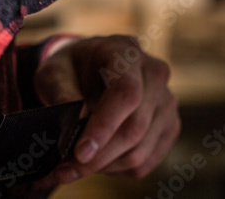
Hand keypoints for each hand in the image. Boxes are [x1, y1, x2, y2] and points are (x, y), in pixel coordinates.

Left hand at [33, 35, 179, 181]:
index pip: (126, 93)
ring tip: (75, 166)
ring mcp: (167, 101)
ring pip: (140, 151)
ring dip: (104, 167)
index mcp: (127, 53)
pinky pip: (146, 162)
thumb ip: (61, 94)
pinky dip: (118, 170)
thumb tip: (74, 126)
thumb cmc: (72, 69)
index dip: (105, 126)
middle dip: (98, 157)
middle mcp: (155, 74)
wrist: (92, 68)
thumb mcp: (54, 72)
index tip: (80, 153)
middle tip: (64, 171)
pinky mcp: (170, 125)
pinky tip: (99, 159)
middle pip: (135, 128)